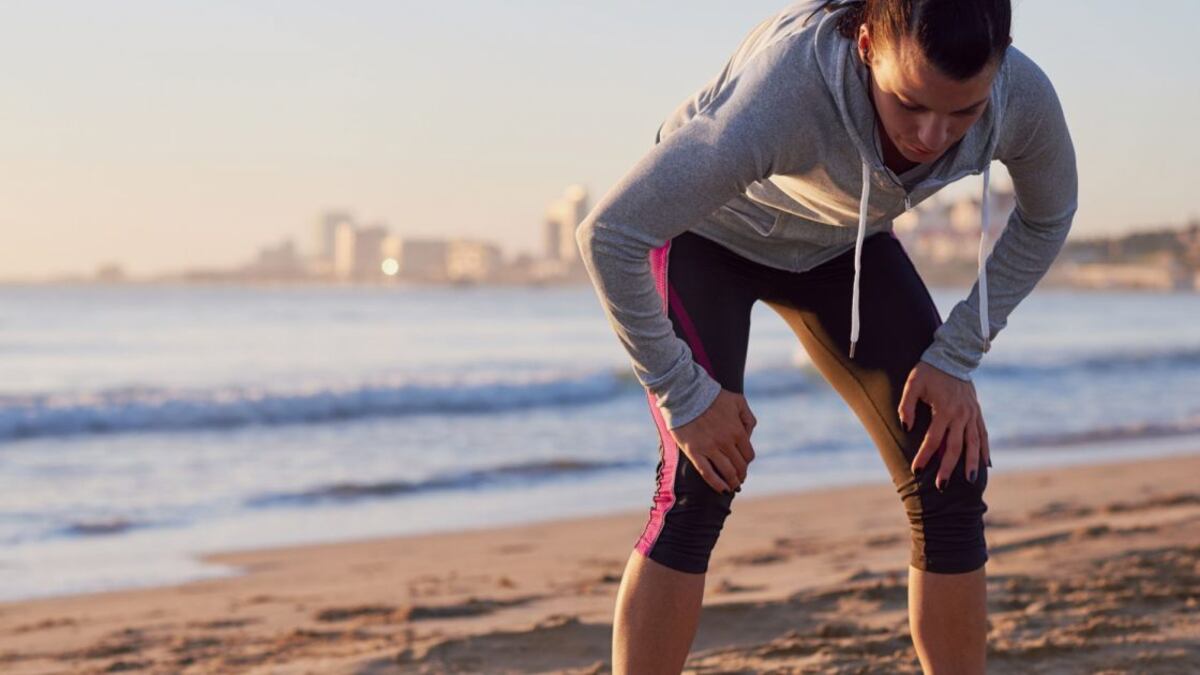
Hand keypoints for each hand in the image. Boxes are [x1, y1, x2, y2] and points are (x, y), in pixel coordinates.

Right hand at [669, 388, 756, 494]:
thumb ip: (748, 418)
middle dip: (741, 475)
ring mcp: (710, 448)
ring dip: (732, 482)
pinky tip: (721, 489)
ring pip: (727, 472)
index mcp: (738, 431)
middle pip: (739, 466)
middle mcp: (726, 442)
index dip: (746, 463)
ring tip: (732, 486)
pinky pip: (707, 473)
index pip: (748, 455)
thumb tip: (749, 434)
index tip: (742, 465)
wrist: (685, 393)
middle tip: (738, 479)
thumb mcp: (738, 401)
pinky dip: (716, 484)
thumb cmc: (711, 395)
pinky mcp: (694, 451)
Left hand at [897, 361, 990, 490]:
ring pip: (974, 444)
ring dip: (971, 463)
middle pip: (955, 447)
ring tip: (970, 482)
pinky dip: (985, 450)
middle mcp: (961, 415)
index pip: (933, 439)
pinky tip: (985, 465)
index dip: (924, 456)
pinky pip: (983, 435)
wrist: (952, 356)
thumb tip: (904, 428)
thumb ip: (906, 406)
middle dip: (948, 468)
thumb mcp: (913, 383)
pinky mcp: (977, 413)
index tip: (917, 471)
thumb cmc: (928, 370)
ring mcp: (972, 414)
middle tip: (941, 486)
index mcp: (945, 409)